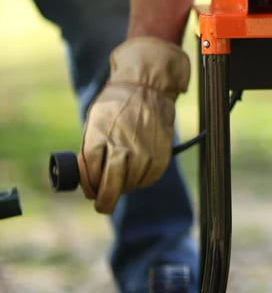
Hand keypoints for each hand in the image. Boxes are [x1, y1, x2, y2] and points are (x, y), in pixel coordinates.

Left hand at [78, 37, 189, 212]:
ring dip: (125, 185)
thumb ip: (90, 152)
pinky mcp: (161, 156)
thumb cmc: (117, 105)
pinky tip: (138, 167)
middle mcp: (123, 150)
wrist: (148, 88)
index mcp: (100, 141)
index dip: (90, 188)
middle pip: (111, 190)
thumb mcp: (94, 124)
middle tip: (103, 204)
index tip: (91, 191)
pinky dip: (142, 178)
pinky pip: (149, 179)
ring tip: (124, 174)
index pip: (91, 179)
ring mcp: (144, 154)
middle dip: (105, 201)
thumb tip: (89, 180)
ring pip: (131, 186)